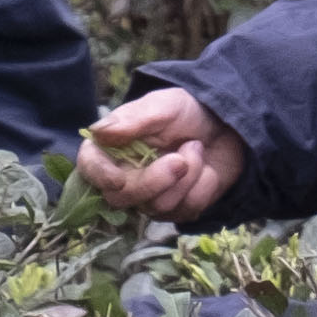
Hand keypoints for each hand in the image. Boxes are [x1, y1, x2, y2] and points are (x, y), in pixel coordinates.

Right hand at [75, 81, 238, 218]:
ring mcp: (151, 196)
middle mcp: (126, 176)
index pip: (89, 167)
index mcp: (113, 148)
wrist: (227, 126)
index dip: (98, 176)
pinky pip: (185, 210)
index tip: (118, 179)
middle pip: (122, 198)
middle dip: (155, 181)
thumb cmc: (188, 112)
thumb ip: (134, 120)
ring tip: (196, 148)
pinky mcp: (177, 208)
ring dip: (187, 177)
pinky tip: (207, 168)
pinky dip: (202, 187)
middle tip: (181, 159)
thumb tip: (98, 132)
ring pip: (158, 206)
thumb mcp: (164, 105)